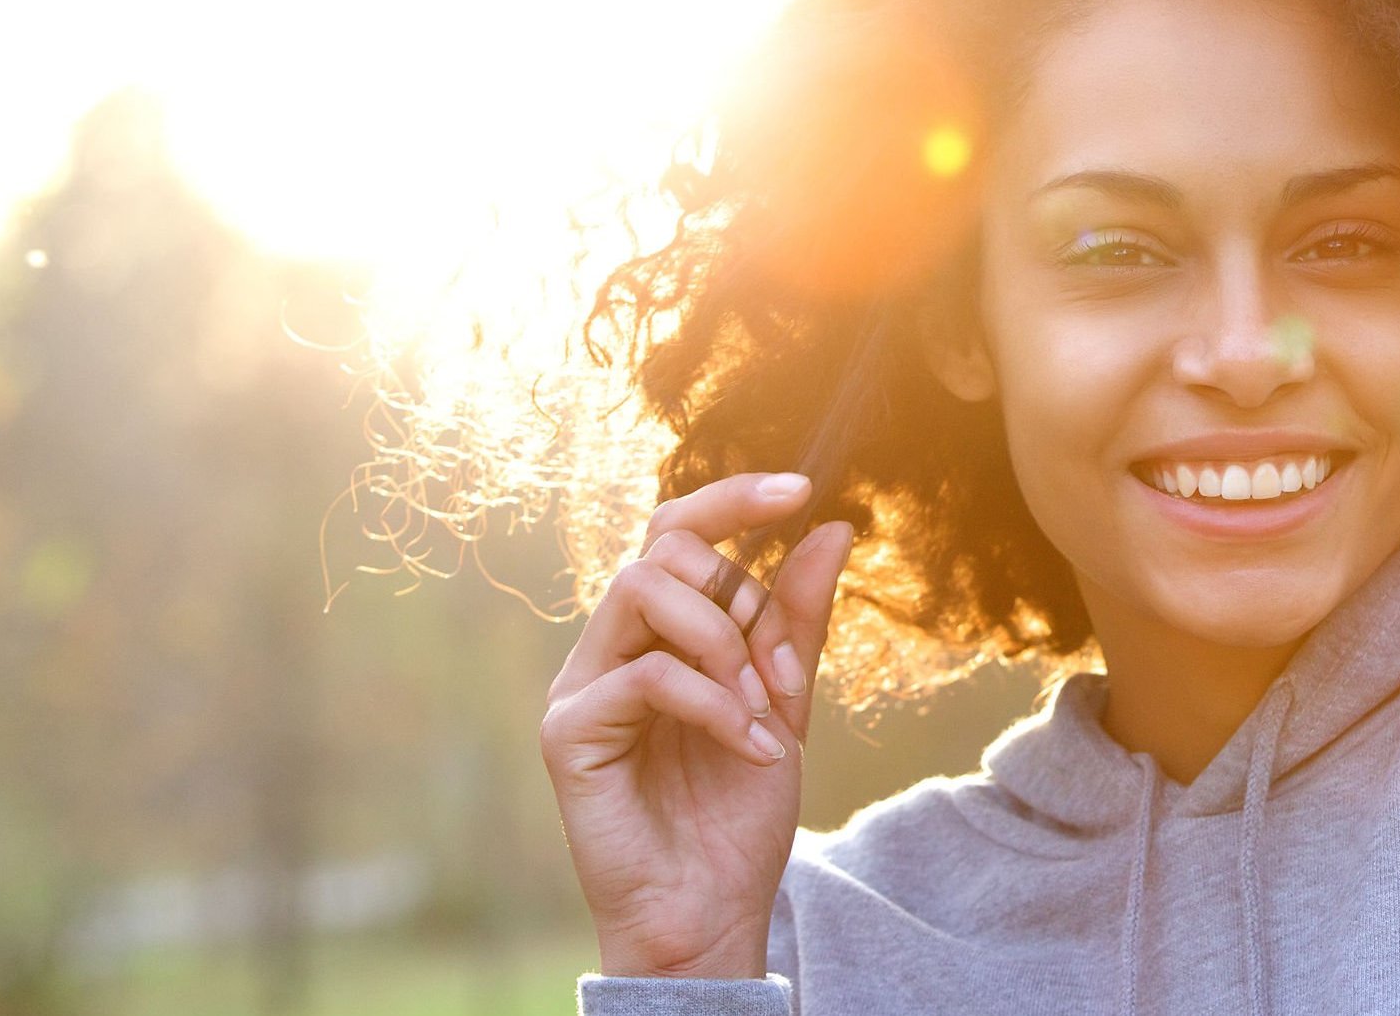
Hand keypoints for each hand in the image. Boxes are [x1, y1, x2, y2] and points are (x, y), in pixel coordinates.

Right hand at [540, 472, 855, 978]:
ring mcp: (582, 686)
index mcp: (657, 633)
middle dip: (744, 599)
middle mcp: (609, 647)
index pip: (676, 532)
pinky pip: (647, 674)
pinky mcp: (569, 733)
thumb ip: (796, 619)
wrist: (712, 910)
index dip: (731, 499)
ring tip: (764, 711)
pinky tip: (751, 747)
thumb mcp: (784, 701)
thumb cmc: (737, 813)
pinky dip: (716, 703)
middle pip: (663, 549)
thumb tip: (831, 527)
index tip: (799, 489)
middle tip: (782, 675)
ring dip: (727, 642)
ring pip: (644, 590)